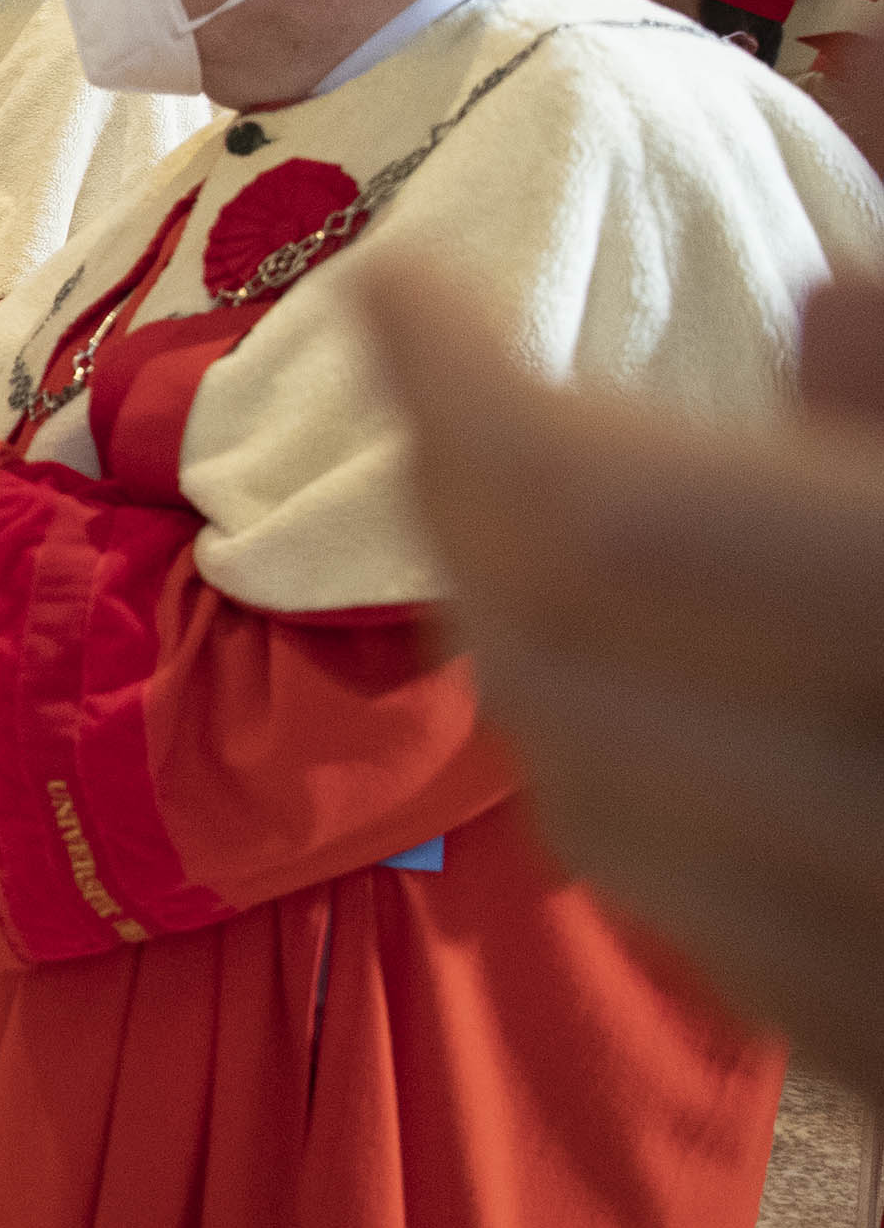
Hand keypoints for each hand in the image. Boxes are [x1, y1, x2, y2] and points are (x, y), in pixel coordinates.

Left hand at [362, 257, 883, 1103]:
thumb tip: (815, 296)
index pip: (612, 518)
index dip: (469, 392)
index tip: (393, 287)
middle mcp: (879, 828)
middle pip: (566, 676)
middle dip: (469, 522)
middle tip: (439, 398)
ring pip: (612, 822)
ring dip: (523, 665)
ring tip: (506, 530)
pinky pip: (719, 941)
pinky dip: (633, 804)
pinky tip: (629, 711)